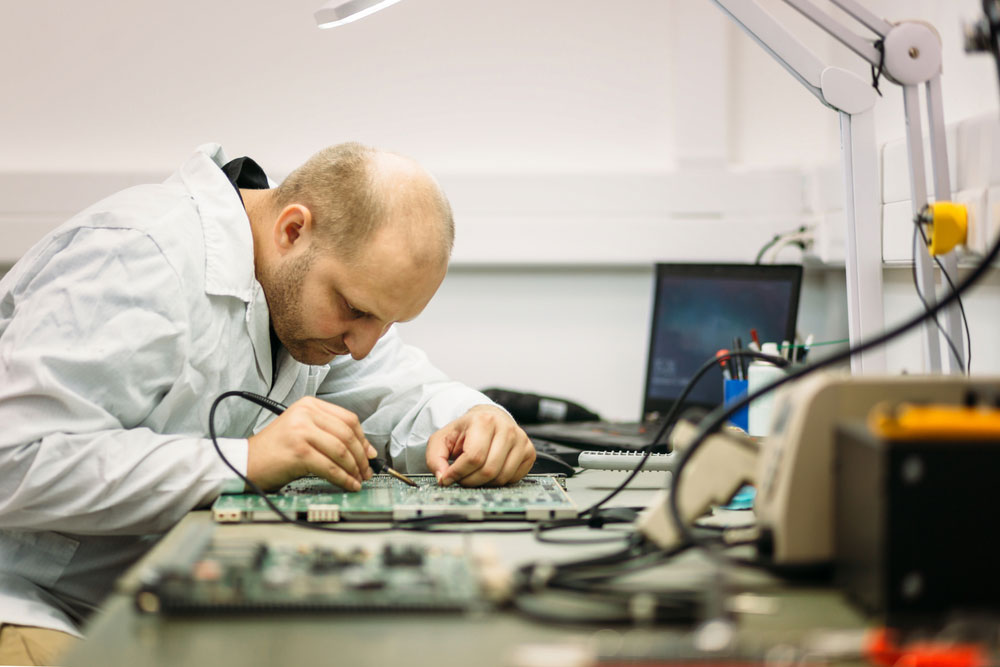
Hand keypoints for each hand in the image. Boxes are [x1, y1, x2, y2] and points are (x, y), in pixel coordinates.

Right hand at [246, 396, 375, 490]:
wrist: (245, 462)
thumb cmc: (274, 450)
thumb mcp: (301, 430)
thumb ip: (328, 432)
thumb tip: (362, 449)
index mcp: (309, 405)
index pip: (348, 418)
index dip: (363, 438)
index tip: (369, 453)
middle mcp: (306, 413)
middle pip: (347, 434)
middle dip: (362, 456)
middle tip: (367, 470)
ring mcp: (301, 431)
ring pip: (341, 451)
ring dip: (354, 469)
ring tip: (358, 479)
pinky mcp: (298, 451)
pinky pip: (330, 467)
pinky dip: (343, 478)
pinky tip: (348, 485)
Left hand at [426, 405, 535, 486]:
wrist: (488, 419)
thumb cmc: (466, 430)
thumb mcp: (442, 439)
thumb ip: (435, 458)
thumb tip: (443, 478)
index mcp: (484, 421)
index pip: (473, 457)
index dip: (458, 473)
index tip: (448, 478)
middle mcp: (506, 429)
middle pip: (488, 470)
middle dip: (470, 481)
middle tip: (462, 478)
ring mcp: (521, 440)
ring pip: (501, 477)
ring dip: (484, 483)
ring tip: (474, 473)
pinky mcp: (529, 452)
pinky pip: (513, 478)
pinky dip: (499, 481)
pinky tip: (490, 470)